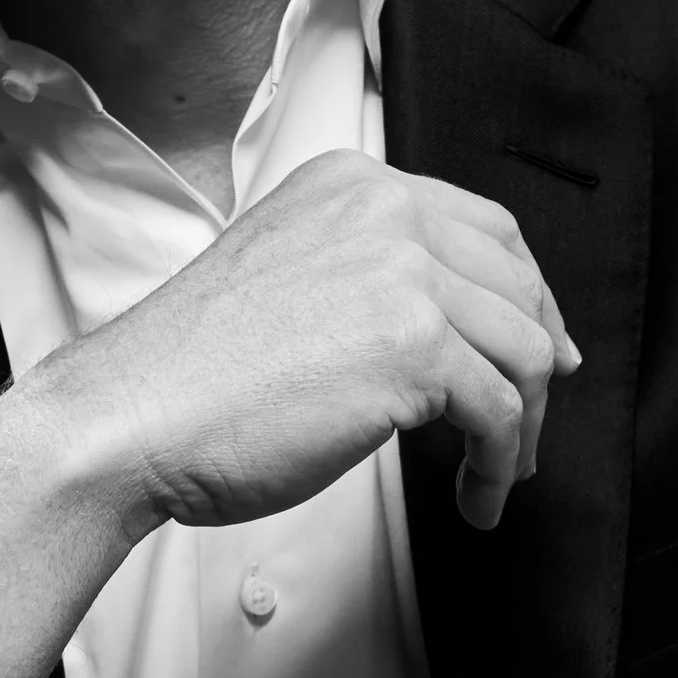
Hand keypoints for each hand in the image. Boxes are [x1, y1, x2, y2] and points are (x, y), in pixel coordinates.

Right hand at [64, 147, 582, 535]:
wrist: (137, 413)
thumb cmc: (195, 367)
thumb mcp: (290, 266)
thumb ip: (367, 266)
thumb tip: (460, 321)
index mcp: (352, 183)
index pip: (484, 225)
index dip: (526, 291)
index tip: (541, 341)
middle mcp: (385, 211)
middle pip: (517, 284)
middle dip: (538, 362)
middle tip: (532, 420)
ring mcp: (404, 274)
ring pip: (525, 350)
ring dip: (523, 425)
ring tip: (496, 471)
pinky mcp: (416, 347)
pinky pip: (500, 413)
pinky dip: (500, 465)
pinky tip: (475, 494)